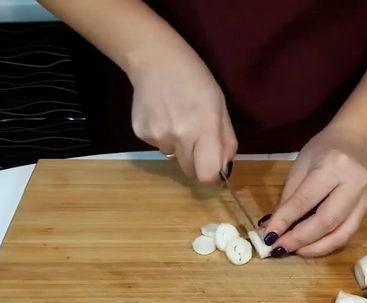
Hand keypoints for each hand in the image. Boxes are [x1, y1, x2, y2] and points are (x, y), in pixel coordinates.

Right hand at [128, 41, 236, 183]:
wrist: (155, 60)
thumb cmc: (196, 80)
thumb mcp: (220, 106)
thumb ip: (225, 140)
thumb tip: (224, 168)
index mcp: (204, 129)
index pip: (206, 174)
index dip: (212, 179)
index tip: (215, 174)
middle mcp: (180, 136)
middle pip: (189, 171)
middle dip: (197, 163)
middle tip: (197, 141)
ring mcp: (157, 136)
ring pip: (173, 157)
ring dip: (179, 146)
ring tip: (177, 118)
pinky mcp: (141, 133)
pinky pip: (158, 145)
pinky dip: (163, 136)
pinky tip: (162, 114)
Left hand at [260, 126, 366, 256]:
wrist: (355, 142)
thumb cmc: (323, 150)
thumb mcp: (300, 166)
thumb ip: (289, 197)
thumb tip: (274, 227)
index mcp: (334, 166)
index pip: (306, 200)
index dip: (285, 220)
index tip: (269, 236)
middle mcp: (355, 183)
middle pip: (327, 221)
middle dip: (300, 239)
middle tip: (279, 248)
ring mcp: (365, 198)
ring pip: (341, 234)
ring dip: (314, 248)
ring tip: (293, 251)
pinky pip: (347, 234)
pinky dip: (326, 244)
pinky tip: (309, 246)